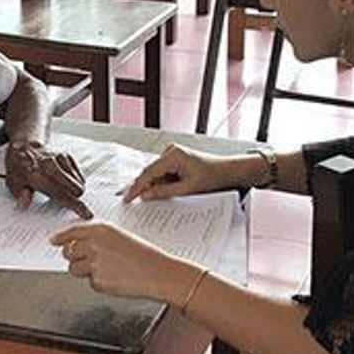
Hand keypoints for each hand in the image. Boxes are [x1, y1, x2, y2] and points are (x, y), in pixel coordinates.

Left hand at [5, 141, 92, 218]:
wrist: (24, 146)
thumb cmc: (19, 168)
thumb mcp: (13, 184)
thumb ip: (20, 195)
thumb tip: (24, 204)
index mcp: (38, 175)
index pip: (62, 195)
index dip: (76, 206)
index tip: (87, 214)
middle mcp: (51, 166)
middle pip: (76, 190)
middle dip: (75, 199)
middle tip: (65, 199)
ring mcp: (61, 159)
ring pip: (80, 183)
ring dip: (74, 190)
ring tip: (60, 187)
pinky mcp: (67, 155)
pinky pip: (79, 175)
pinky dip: (75, 181)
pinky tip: (63, 180)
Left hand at [50, 222, 197, 301]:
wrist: (160, 272)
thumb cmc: (144, 255)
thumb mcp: (120, 237)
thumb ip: (96, 238)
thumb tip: (75, 245)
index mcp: (100, 229)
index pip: (72, 232)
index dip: (60, 237)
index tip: (53, 241)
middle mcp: (94, 243)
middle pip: (68, 252)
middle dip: (76, 257)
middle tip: (92, 260)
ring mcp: (94, 262)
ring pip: (74, 269)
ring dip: (85, 271)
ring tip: (109, 270)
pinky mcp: (97, 280)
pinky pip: (90, 282)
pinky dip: (100, 283)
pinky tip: (116, 278)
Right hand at [122, 144, 242, 202]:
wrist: (226, 172)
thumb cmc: (212, 177)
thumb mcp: (187, 189)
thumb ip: (164, 192)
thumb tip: (145, 195)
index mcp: (173, 155)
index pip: (148, 173)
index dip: (136, 187)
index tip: (128, 199)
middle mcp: (170, 151)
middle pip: (150, 173)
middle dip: (145, 188)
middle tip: (133, 201)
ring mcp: (171, 154)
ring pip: (155, 174)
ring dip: (156, 186)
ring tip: (165, 194)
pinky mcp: (174, 159)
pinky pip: (161, 173)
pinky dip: (161, 183)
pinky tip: (167, 190)